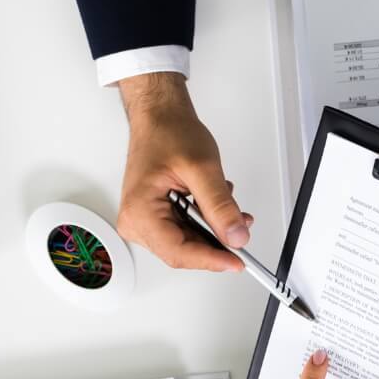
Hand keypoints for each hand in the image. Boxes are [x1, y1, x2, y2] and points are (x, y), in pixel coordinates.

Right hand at [116, 72, 253, 271]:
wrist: (159, 117)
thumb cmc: (167, 133)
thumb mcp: (202, 169)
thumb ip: (220, 206)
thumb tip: (236, 236)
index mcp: (140, 212)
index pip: (178, 252)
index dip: (211, 259)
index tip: (237, 260)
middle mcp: (136, 221)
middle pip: (183, 251)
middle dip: (215, 243)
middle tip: (241, 230)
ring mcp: (144, 221)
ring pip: (187, 243)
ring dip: (213, 231)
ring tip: (228, 207)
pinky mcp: (155, 217)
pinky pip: (185, 231)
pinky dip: (205, 222)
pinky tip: (213, 203)